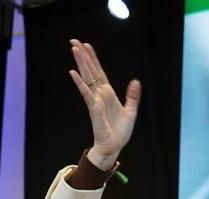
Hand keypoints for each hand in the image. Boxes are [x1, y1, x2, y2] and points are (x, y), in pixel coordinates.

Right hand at [68, 39, 139, 170]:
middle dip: (83, 56)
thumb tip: (135, 82)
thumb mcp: (131, 111)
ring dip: (81, 63)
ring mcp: (95, 100)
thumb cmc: (120, 132)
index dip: (93, 59)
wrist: (114, 147)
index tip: (87, 46)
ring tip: (74, 49)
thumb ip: (132, 96)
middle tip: (74, 41)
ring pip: (87, 78)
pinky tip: (73, 73)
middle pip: (90, 71)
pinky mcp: (94, 108)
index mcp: (108, 93)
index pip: (99, 72)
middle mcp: (100, 94)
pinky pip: (86, 94)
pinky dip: (80, 83)